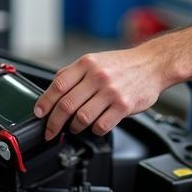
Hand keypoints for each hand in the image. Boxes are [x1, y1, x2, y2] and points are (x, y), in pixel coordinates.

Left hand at [32, 44, 170, 140]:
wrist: (152, 64)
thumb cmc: (122, 64)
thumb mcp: (95, 60)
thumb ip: (74, 73)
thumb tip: (52, 90)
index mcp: (86, 64)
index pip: (58, 85)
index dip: (45, 102)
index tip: (39, 114)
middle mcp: (97, 76)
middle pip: (67, 105)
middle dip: (54, 123)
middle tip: (51, 131)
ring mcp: (111, 91)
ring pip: (82, 118)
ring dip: (74, 128)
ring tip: (74, 128)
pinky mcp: (124, 106)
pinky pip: (101, 125)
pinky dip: (94, 130)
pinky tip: (95, 127)